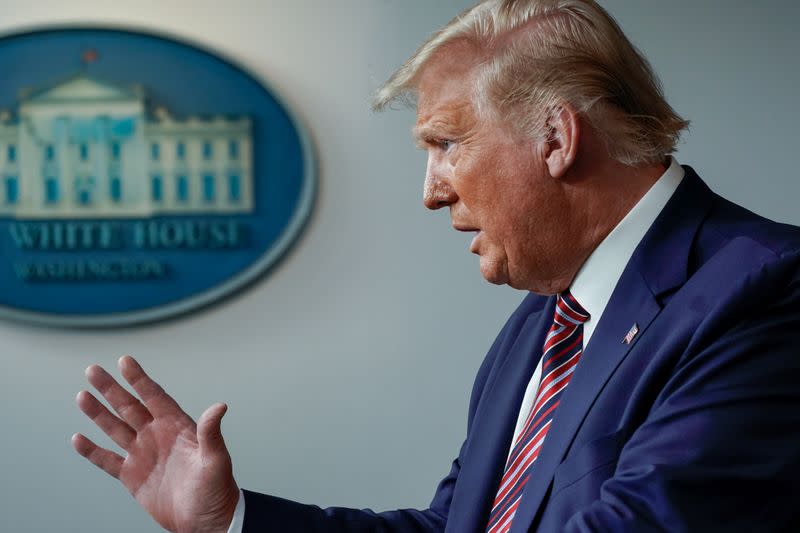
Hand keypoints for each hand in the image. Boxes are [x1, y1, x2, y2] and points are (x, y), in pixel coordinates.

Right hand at [73, 356, 239, 532]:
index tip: (124, 360)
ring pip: (115, 428)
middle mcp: (158, 436)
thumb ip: (212, 433)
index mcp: (178, 427)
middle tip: (93, 370)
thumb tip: (220, 406)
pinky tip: (78, 438)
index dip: (139, 379)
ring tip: (82, 395)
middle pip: (130, 407)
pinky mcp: (133, 476)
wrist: (206, 522)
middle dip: (112, 389)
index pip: (154, 397)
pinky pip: (108, 460)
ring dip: (98, 413)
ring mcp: (144, 455)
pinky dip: (92, 451)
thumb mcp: (216, 460)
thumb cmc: (217, 490)